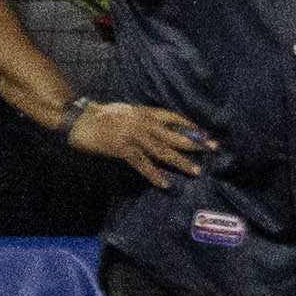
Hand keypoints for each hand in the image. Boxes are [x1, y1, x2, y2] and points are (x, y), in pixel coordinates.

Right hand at [68, 100, 213, 183]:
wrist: (81, 120)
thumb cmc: (103, 115)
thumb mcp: (128, 111)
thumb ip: (144, 118)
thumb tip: (161, 127)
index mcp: (145, 112)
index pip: (173, 117)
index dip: (190, 126)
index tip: (205, 134)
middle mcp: (143, 123)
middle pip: (174, 135)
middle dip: (195, 143)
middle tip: (213, 149)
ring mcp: (134, 137)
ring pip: (162, 151)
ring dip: (180, 162)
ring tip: (196, 171)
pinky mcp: (123, 149)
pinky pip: (143, 164)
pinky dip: (154, 175)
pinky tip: (165, 183)